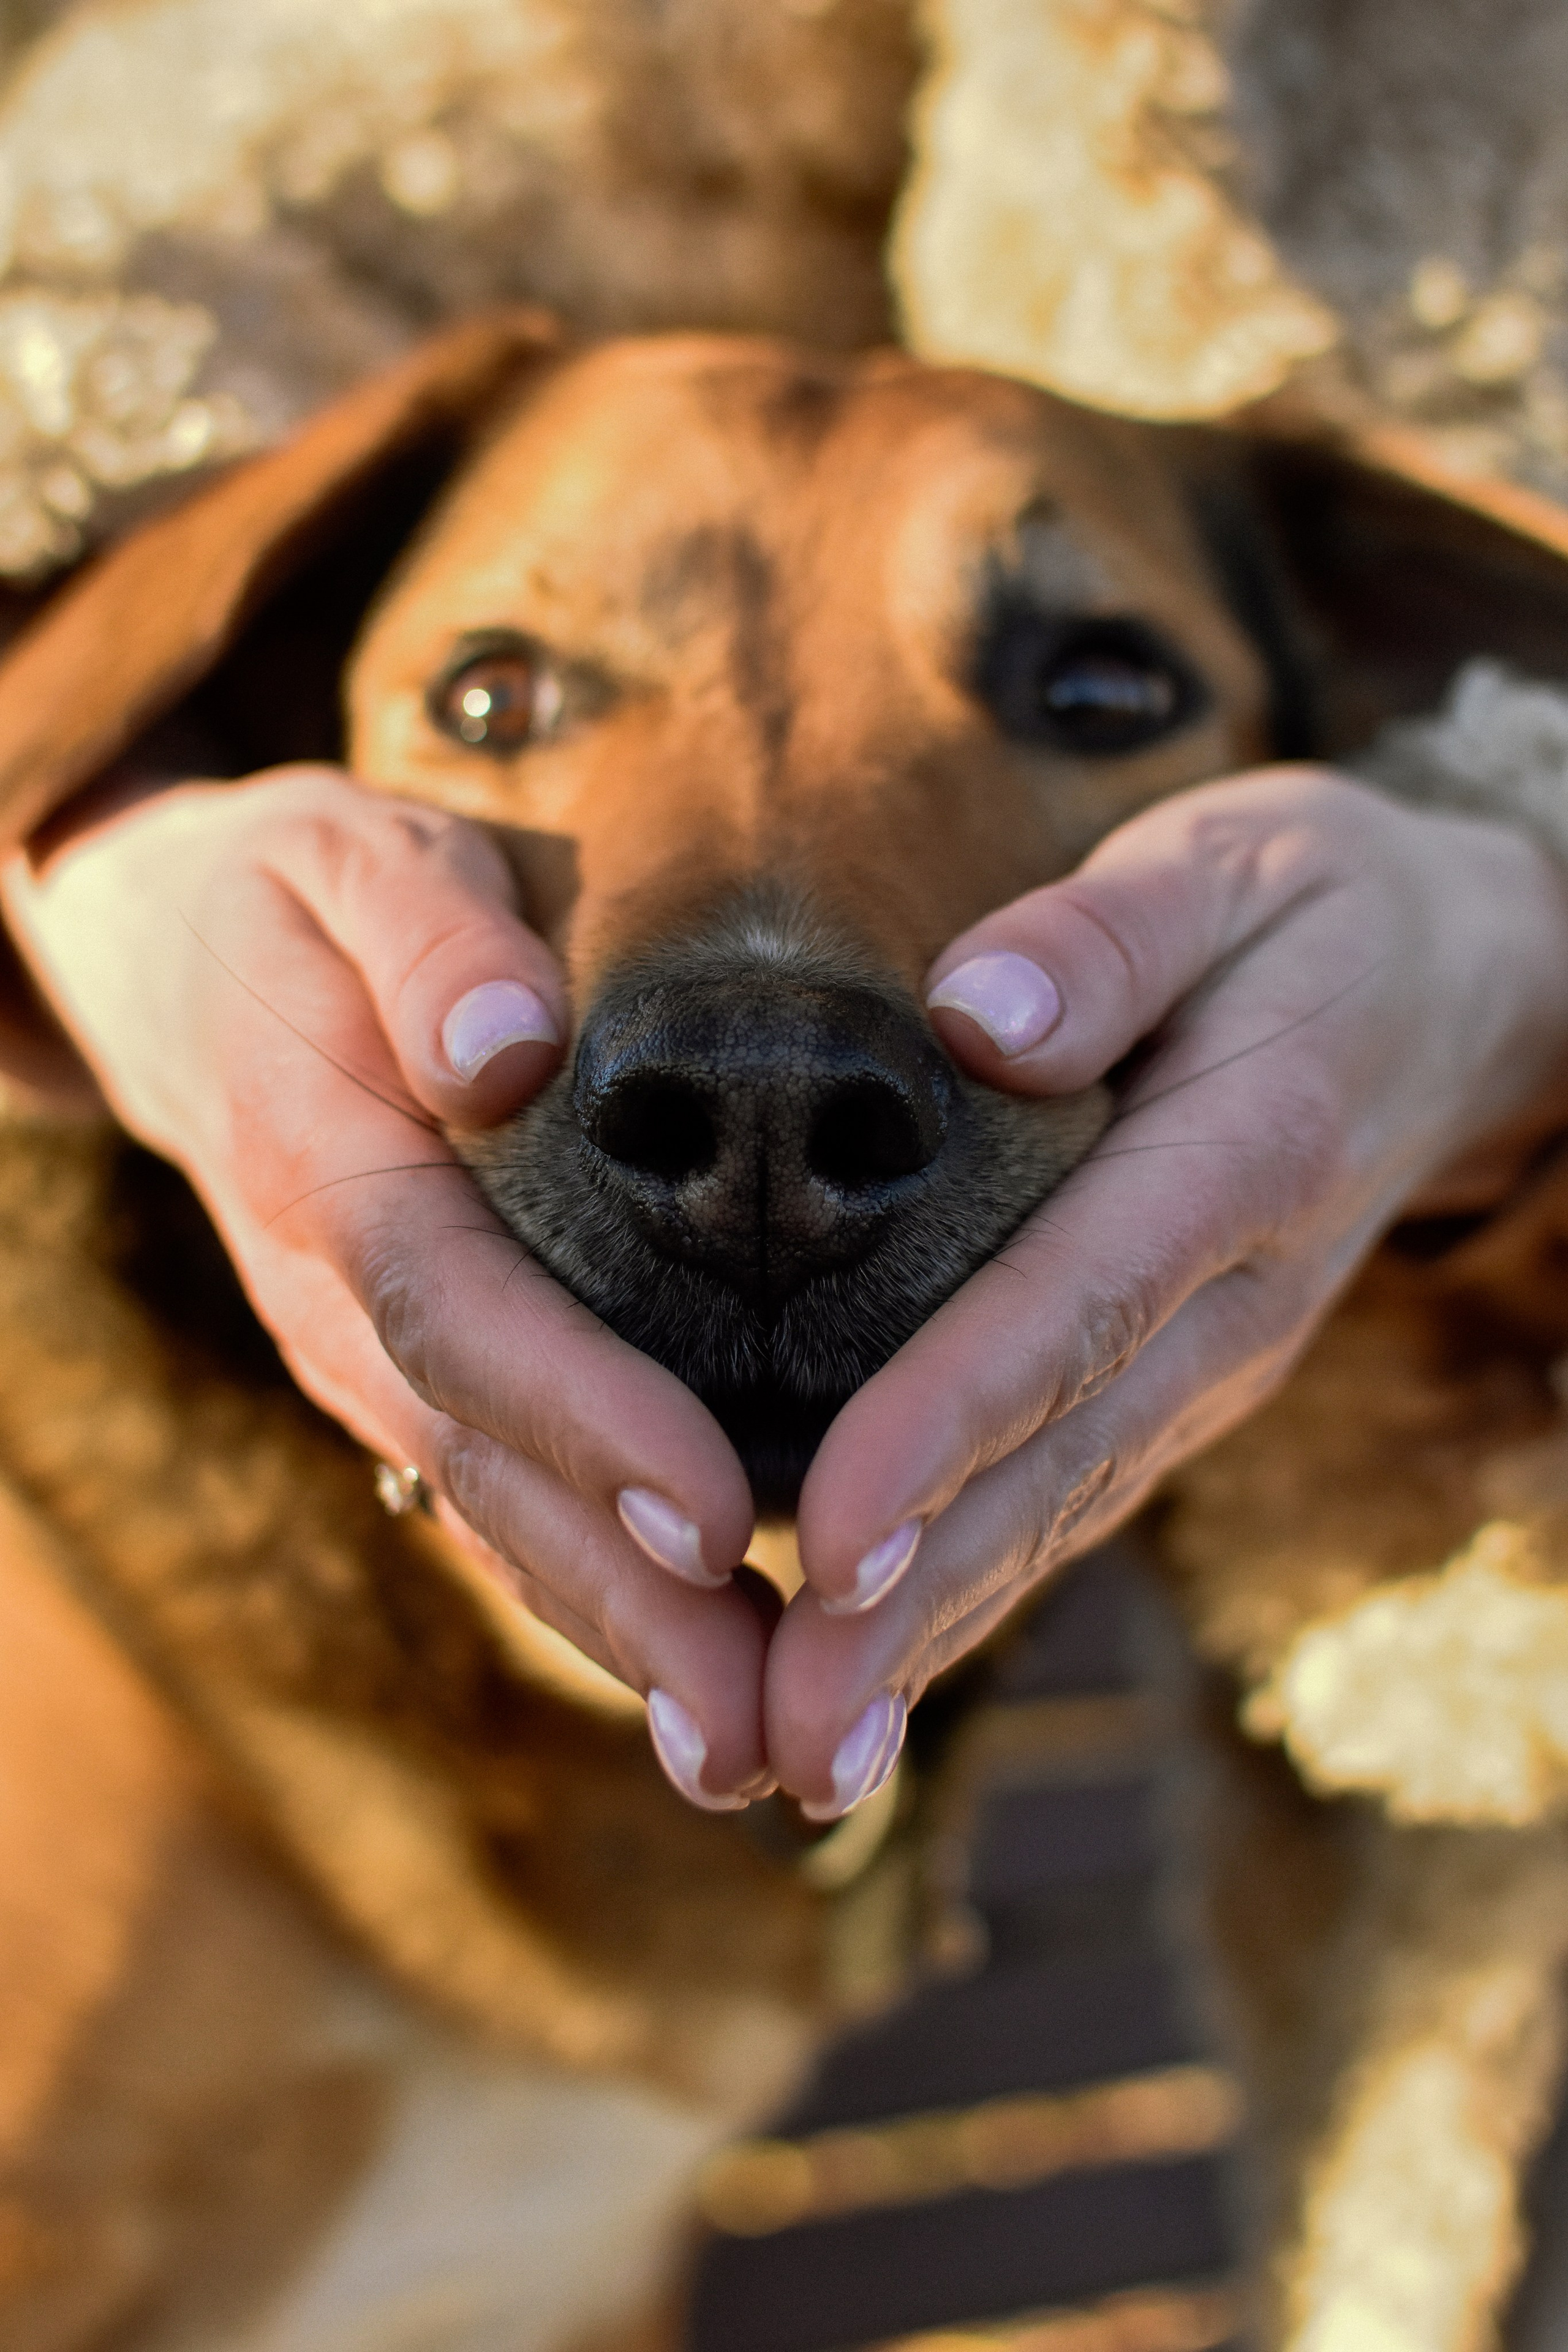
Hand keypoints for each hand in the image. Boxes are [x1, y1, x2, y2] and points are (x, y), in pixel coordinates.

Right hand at [2, 767, 775, 1805]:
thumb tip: (505, 1056)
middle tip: (759, 1731)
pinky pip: (493, 1494)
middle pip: (483, 1465)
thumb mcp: (356, 853)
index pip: (460, 1313)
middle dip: (621, 1604)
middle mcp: (335, 1299)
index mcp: (329, 1165)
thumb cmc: (301, 896)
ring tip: (748, 1757)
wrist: (178, 963)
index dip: (583, 1420)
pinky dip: (587, 1593)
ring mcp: (359, 1356)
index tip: (711, 1519)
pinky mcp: (402, 1374)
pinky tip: (694, 1677)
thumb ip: (429, 937)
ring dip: (616, 1642)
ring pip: (490, 1511)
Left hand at [762, 768, 1567, 1815]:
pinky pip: (1067, 1497)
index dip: (951, 1425)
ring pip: (1060, 1515)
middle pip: (1058, 1464)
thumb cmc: (1318, 909)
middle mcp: (1230, 1297)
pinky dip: (971, 1597)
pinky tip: (874, 1682)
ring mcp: (1211, 1358)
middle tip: (789, 1741)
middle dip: (919, 1610)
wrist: (1456, 992)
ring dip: (933, 1644)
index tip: (832, 1540)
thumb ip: (1112, 932)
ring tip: (804, 1765)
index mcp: (1241, 1157)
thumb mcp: (1232, 861)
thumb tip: (976, 1009)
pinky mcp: (1177, 1378)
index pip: (1077, 1308)